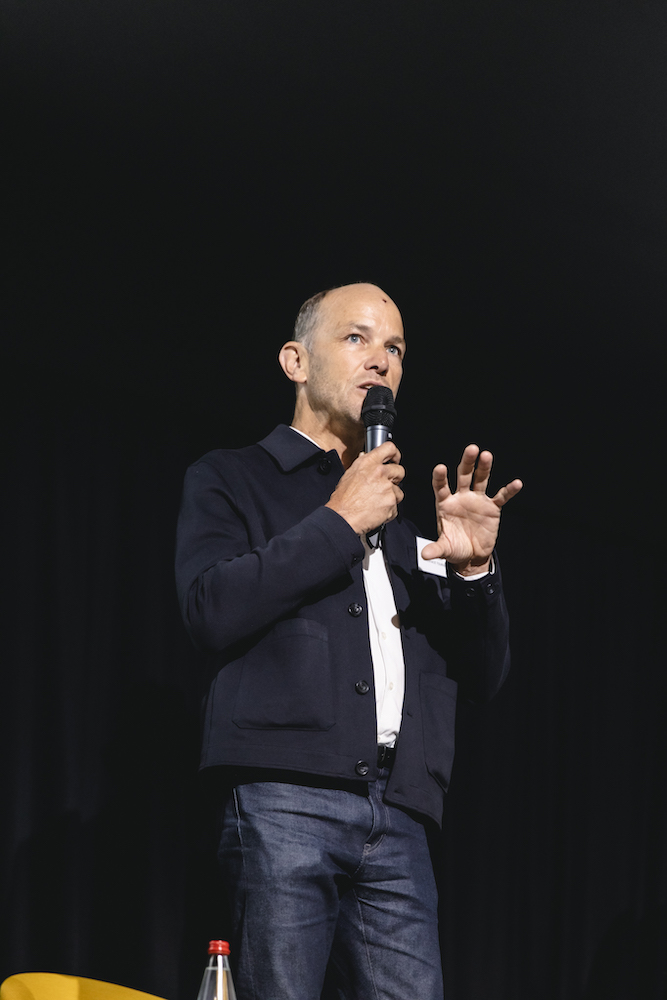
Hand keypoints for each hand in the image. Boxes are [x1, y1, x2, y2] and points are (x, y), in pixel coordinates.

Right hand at [326, 442, 404, 535]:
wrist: (343, 517)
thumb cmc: (342, 499)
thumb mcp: (349, 475)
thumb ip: (363, 466)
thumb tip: (369, 459)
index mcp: (368, 463)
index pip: (389, 448)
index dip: (395, 454)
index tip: (395, 459)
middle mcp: (379, 473)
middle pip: (399, 471)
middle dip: (395, 479)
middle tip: (385, 486)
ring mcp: (387, 488)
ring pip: (399, 491)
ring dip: (391, 497)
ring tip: (377, 502)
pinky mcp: (391, 502)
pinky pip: (396, 506)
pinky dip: (389, 511)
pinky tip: (377, 510)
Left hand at [420, 444, 521, 575]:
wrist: (472, 556)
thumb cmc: (454, 548)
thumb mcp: (444, 549)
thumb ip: (435, 549)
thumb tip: (424, 555)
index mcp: (446, 504)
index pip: (441, 487)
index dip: (441, 478)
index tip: (440, 468)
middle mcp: (461, 497)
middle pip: (463, 476)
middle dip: (467, 463)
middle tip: (471, 449)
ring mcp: (477, 500)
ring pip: (481, 480)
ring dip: (484, 468)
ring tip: (486, 455)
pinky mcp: (492, 508)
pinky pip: (501, 497)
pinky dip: (508, 490)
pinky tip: (516, 483)